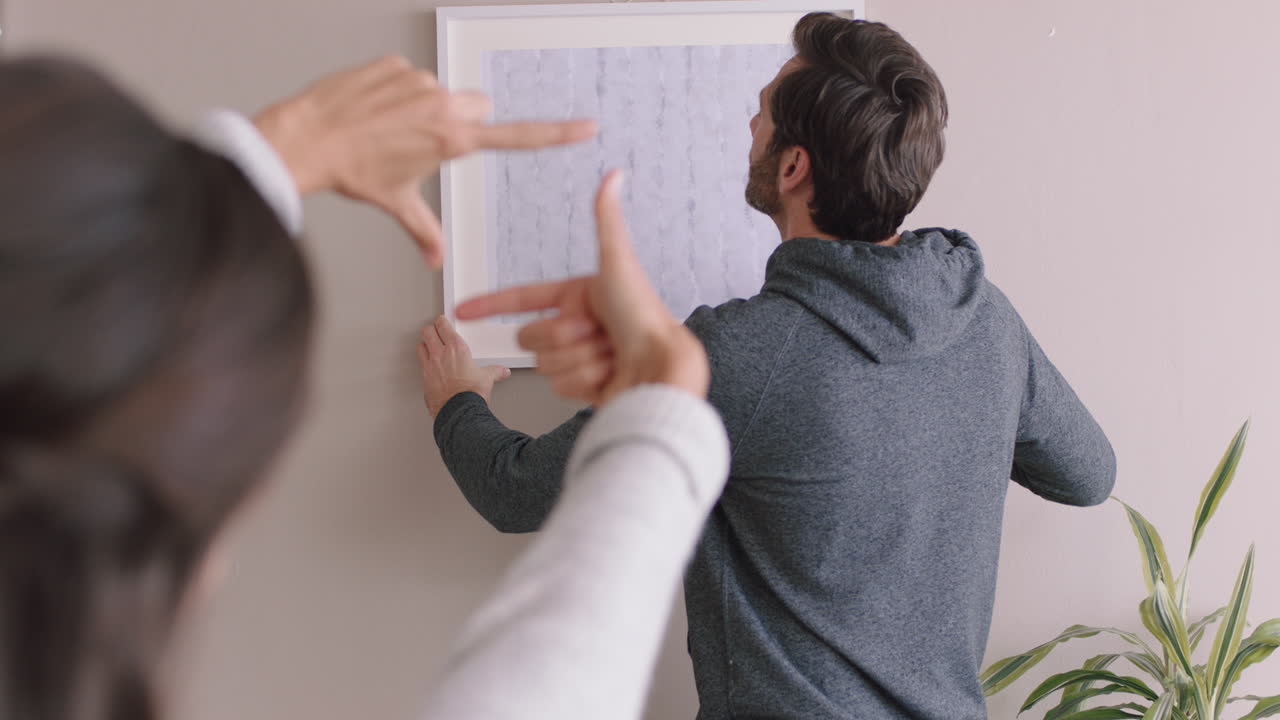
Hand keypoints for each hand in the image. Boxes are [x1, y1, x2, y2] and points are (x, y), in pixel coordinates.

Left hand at [253, 56, 597, 266]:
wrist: (309, 138)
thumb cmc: (352, 170)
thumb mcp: (397, 203)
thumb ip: (425, 232)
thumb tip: (436, 260)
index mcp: (452, 140)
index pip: (518, 137)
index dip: (557, 134)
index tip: (585, 127)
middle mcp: (443, 105)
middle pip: (478, 108)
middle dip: (464, 122)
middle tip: (430, 142)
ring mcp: (419, 81)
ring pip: (443, 92)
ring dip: (428, 106)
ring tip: (391, 128)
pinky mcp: (395, 65)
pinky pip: (411, 76)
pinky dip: (399, 91)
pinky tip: (376, 110)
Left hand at [418, 315, 510, 415]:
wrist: (459, 411)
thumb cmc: (470, 393)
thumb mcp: (487, 379)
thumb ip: (494, 372)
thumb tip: (502, 371)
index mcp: (457, 348)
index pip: (443, 326)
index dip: (442, 321)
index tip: (443, 321)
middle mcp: (440, 354)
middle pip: (428, 332)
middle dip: (431, 329)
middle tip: (435, 329)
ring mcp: (430, 366)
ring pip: (420, 346)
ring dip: (425, 344)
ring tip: (429, 344)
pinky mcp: (425, 379)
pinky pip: (421, 365)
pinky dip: (425, 362)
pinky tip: (430, 366)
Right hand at [455, 170, 708, 404]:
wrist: (661, 368)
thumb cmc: (645, 314)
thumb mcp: (619, 260)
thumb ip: (607, 219)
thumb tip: (614, 174)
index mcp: (577, 297)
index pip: (522, 298)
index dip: (490, 304)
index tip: (462, 309)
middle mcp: (577, 327)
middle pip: (529, 337)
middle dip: (560, 336)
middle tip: (594, 330)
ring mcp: (579, 358)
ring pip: (545, 365)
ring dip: (578, 359)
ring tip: (609, 351)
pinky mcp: (584, 387)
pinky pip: (560, 388)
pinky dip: (584, 381)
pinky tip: (609, 373)